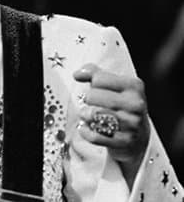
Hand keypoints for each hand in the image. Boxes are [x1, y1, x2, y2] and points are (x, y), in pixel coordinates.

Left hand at [73, 64, 149, 184]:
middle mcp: (136, 104)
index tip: (95, 87)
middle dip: (86, 99)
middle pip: (92, 96)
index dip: (92, 82)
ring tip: (87, 115)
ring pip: (93, 115)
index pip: (99, 78)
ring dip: (84, 115)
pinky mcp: (125, 142)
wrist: (139, 137)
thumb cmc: (120, 105)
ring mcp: (132, 124)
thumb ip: (94, 73)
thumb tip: (77, 74)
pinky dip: (85, 131)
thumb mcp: (113, 86)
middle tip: (90, 103)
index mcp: (134, 86)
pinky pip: (95, 136)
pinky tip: (85, 128)